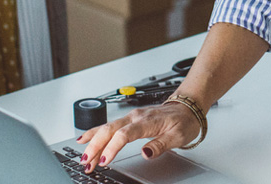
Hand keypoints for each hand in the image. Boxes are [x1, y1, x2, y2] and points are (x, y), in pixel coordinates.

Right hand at [75, 102, 200, 172]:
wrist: (187, 108)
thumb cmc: (183, 121)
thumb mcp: (177, 136)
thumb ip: (160, 145)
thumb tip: (145, 153)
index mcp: (146, 121)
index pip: (124, 134)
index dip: (112, 148)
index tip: (105, 160)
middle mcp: (135, 117)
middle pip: (109, 130)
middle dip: (95, 146)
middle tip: (86, 162)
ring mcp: (131, 117)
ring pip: (106, 128)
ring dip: (93, 142)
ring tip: (83, 157)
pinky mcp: (129, 119)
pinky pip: (109, 126)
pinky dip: (95, 133)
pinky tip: (85, 139)